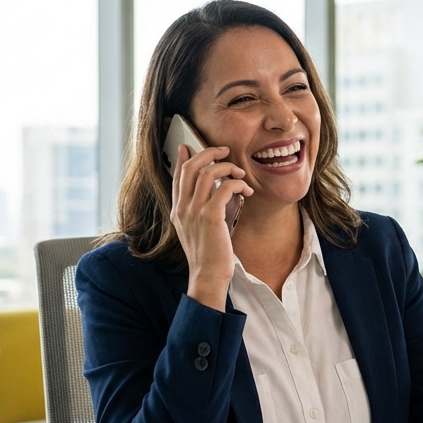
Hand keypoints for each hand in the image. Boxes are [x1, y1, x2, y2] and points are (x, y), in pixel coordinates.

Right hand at [171, 144, 252, 310]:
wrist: (207, 276)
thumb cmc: (208, 255)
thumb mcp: (198, 230)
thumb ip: (201, 210)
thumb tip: (218, 191)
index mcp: (177, 210)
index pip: (177, 176)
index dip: (183, 158)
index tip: (188, 147)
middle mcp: (182, 208)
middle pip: (191, 167)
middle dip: (208, 153)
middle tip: (224, 151)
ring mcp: (194, 211)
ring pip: (208, 172)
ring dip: (227, 167)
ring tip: (240, 173)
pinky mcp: (210, 216)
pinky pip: (224, 187)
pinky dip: (238, 184)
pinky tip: (246, 191)